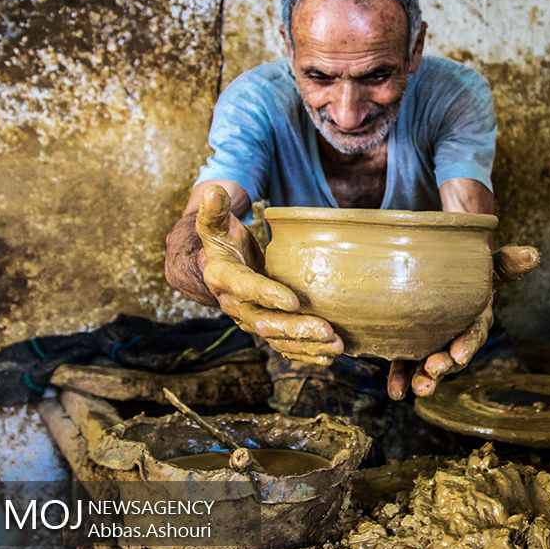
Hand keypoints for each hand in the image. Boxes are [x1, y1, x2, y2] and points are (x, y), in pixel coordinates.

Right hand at [196, 184, 343, 364]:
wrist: (219, 269)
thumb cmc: (223, 244)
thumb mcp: (216, 227)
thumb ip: (214, 212)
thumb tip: (214, 192)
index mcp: (224, 278)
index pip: (246, 288)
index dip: (267, 294)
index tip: (293, 300)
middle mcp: (236, 306)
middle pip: (266, 322)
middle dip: (297, 328)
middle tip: (327, 329)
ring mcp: (253, 321)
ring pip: (279, 340)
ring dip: (307, 346)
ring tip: (335, 346)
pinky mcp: (267, 330)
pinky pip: (285, 348)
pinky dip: (306, 354)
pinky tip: (329, 356)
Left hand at [386, 244, 540, 398]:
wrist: (441, 276)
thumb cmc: (469, 274)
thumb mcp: (487, 267)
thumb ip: (506, 263)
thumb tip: (534, 254)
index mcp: (475, 320)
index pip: (474, 334)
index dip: (467, 344)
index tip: (458, 353)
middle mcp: (456, 338)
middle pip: (452, 355)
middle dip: (444, 366)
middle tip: (432, 371)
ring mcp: (433, 346)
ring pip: (429, 366)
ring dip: (424, 379)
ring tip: (416, 389)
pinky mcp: (412, 350)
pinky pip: (406, 367)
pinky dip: (400, 380)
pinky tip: (395, 392)